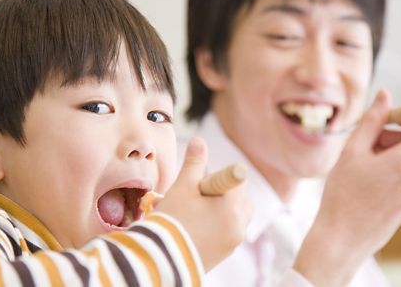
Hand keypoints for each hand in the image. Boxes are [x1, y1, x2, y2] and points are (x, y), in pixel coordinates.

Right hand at [155, 136, 252, 270]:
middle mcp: (239, 224)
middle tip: (198, 198)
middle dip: (224, 193)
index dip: (220, 176)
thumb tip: (199, 140)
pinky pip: (228, 233)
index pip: (238, 179)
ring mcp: (233, 242)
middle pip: (241, 198)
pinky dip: (218, 226)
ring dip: (222, 210)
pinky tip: (195, 227)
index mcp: (232, 206)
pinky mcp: (225, 254)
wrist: (159, 260)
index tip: (203, 183)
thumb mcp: (182, 187)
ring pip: (236, 216)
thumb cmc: (171, 220)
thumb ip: (194, 163)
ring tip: (196, 213)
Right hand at [294, 90, 400, 286]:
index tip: (388, 123)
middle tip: (363, 149)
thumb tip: (385, 96)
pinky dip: (393, 170)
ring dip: (390, 155)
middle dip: (392, 138)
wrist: (344, 237)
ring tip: (363, 168)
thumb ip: (372, 120)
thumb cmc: (344, 194)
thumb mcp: (353, 151)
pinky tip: (371, 181)